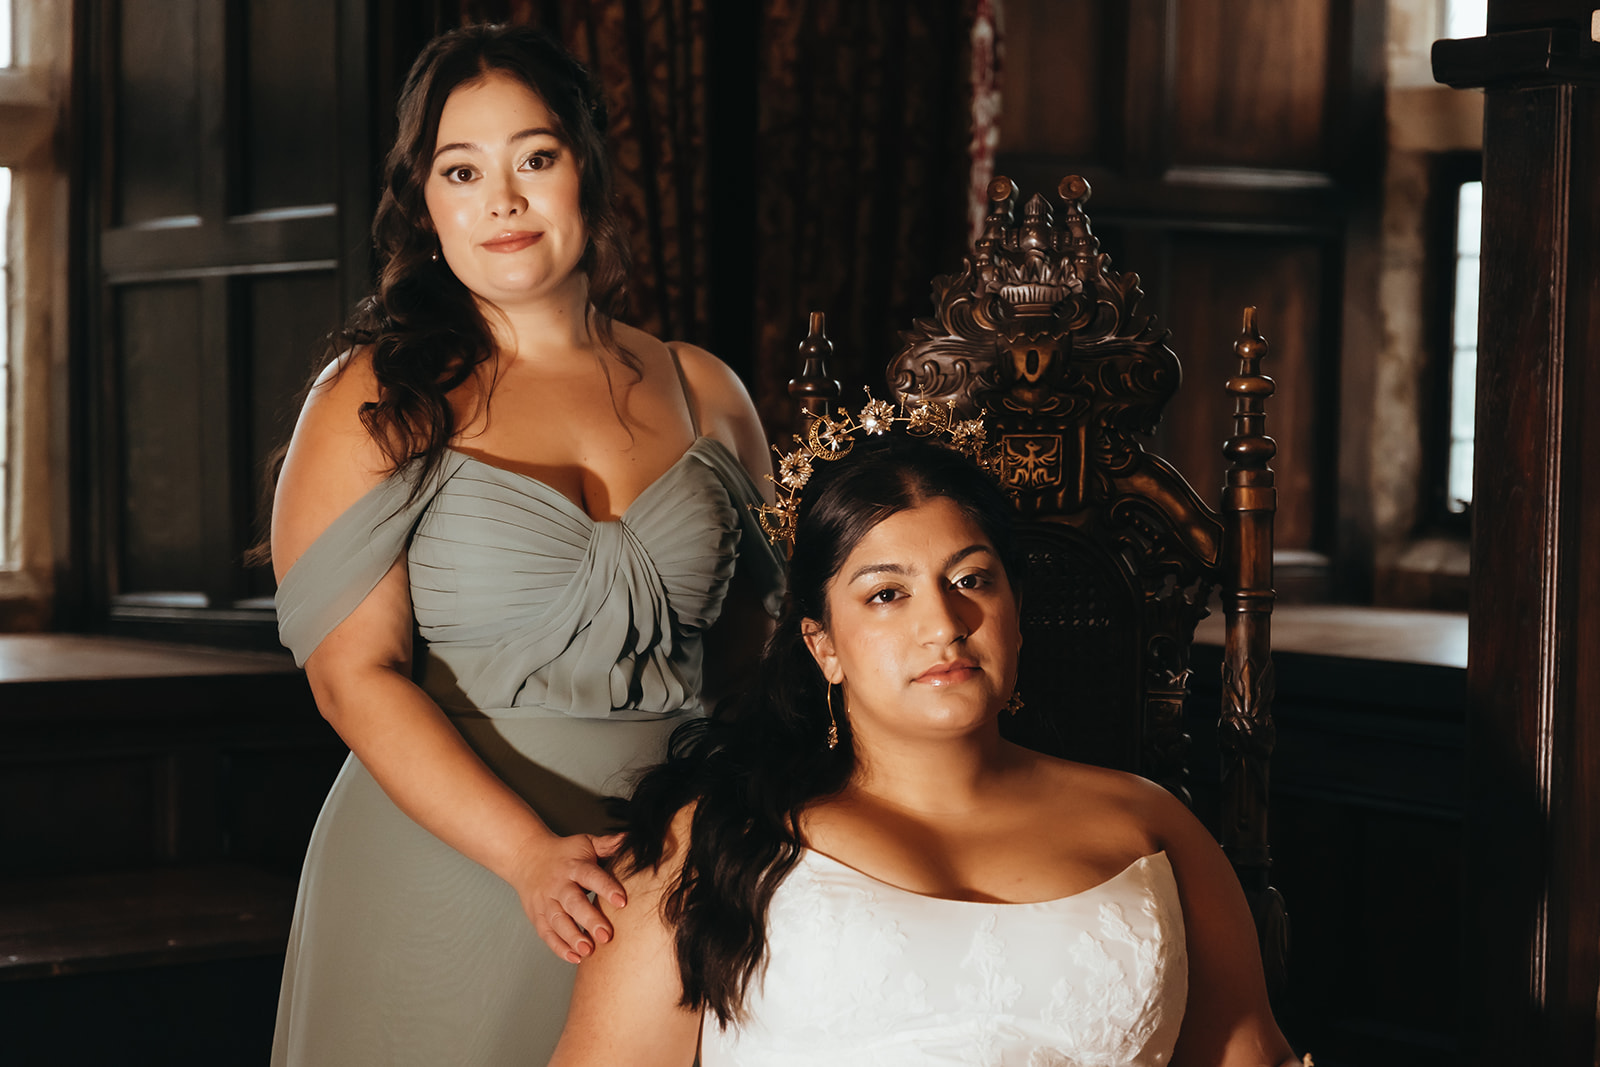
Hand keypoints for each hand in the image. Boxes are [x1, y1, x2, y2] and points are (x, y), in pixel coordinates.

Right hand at [510, 831, 627, 962]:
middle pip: (573, 902)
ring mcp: (545, 902)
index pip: (591, 876)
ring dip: (573, 937)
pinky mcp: (537, 916)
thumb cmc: (565, 854)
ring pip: (558, 921)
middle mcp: (558, 884)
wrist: (527, 857)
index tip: (622, 901)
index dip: (606, 887)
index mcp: (573, 866)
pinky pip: (547, 934)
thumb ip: (608, 845)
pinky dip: (559, 947)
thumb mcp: (586, 844)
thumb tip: (632, 839)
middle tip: (606, 936)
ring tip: (589, 951)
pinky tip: (574, 957)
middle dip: (589, 920)